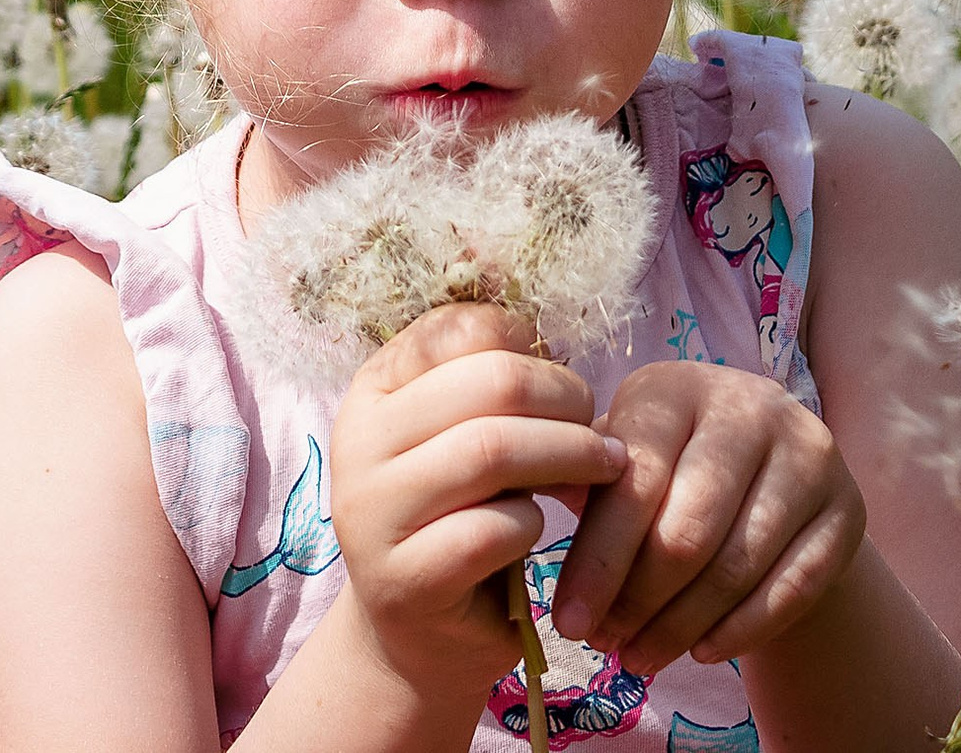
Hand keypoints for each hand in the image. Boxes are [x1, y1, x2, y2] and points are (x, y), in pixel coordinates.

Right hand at [328, 303, 630, 697]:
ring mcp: (372, 512)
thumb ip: (496, 383)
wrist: (420, 634)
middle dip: (566, 401)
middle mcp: (358, 441)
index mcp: (375, 389)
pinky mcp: (403, 579)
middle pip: (489, 382)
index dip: (532, 348)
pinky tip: (540, 530)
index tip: (564, 385)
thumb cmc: (460, 515)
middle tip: (601, 431)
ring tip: (602, 471)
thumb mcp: (468, 435)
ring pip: (490, 450)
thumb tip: (558, 331)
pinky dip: (534, 524)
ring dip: (568, 457)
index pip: (460, 328)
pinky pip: (493, 528)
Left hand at [547, 360, 864, 676]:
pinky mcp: (848, 509)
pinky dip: (740, 630)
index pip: (634, 482)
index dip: (598, 561)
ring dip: (681, 626)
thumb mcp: (623, 455)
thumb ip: (582, 481)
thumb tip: (516, 508)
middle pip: (687, 530)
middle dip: (638, 601)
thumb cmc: (668, 466)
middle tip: (607, 645)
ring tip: (642, 658)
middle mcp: (751, 407)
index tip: (569, 621)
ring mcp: (809, 456)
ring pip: (737, 565)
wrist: (768, 472)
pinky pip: (793, 588)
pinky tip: (701, 651)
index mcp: (677, 388)